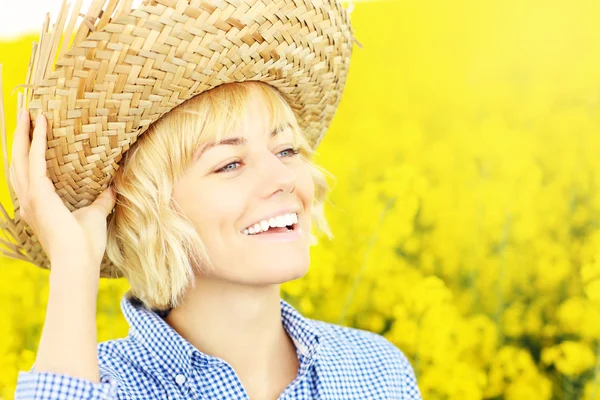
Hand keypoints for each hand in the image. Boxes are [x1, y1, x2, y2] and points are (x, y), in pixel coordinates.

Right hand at [9, 110, 115, 269]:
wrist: (79, 261)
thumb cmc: (85, 245)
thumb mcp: (95, 215)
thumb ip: (102, 200)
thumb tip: (112, 188)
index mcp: (37, 206)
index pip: (28, 172)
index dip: (27, 152)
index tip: (31, 132)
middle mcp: (28, 200)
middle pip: (18, 160)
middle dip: (20, 135)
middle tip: (23, 113)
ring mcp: (30, 197)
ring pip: (21, 155)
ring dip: (24, 132)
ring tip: (27, 111)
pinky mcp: (39, 194)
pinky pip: (36, 159)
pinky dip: (38, 139)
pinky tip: (42, 123)